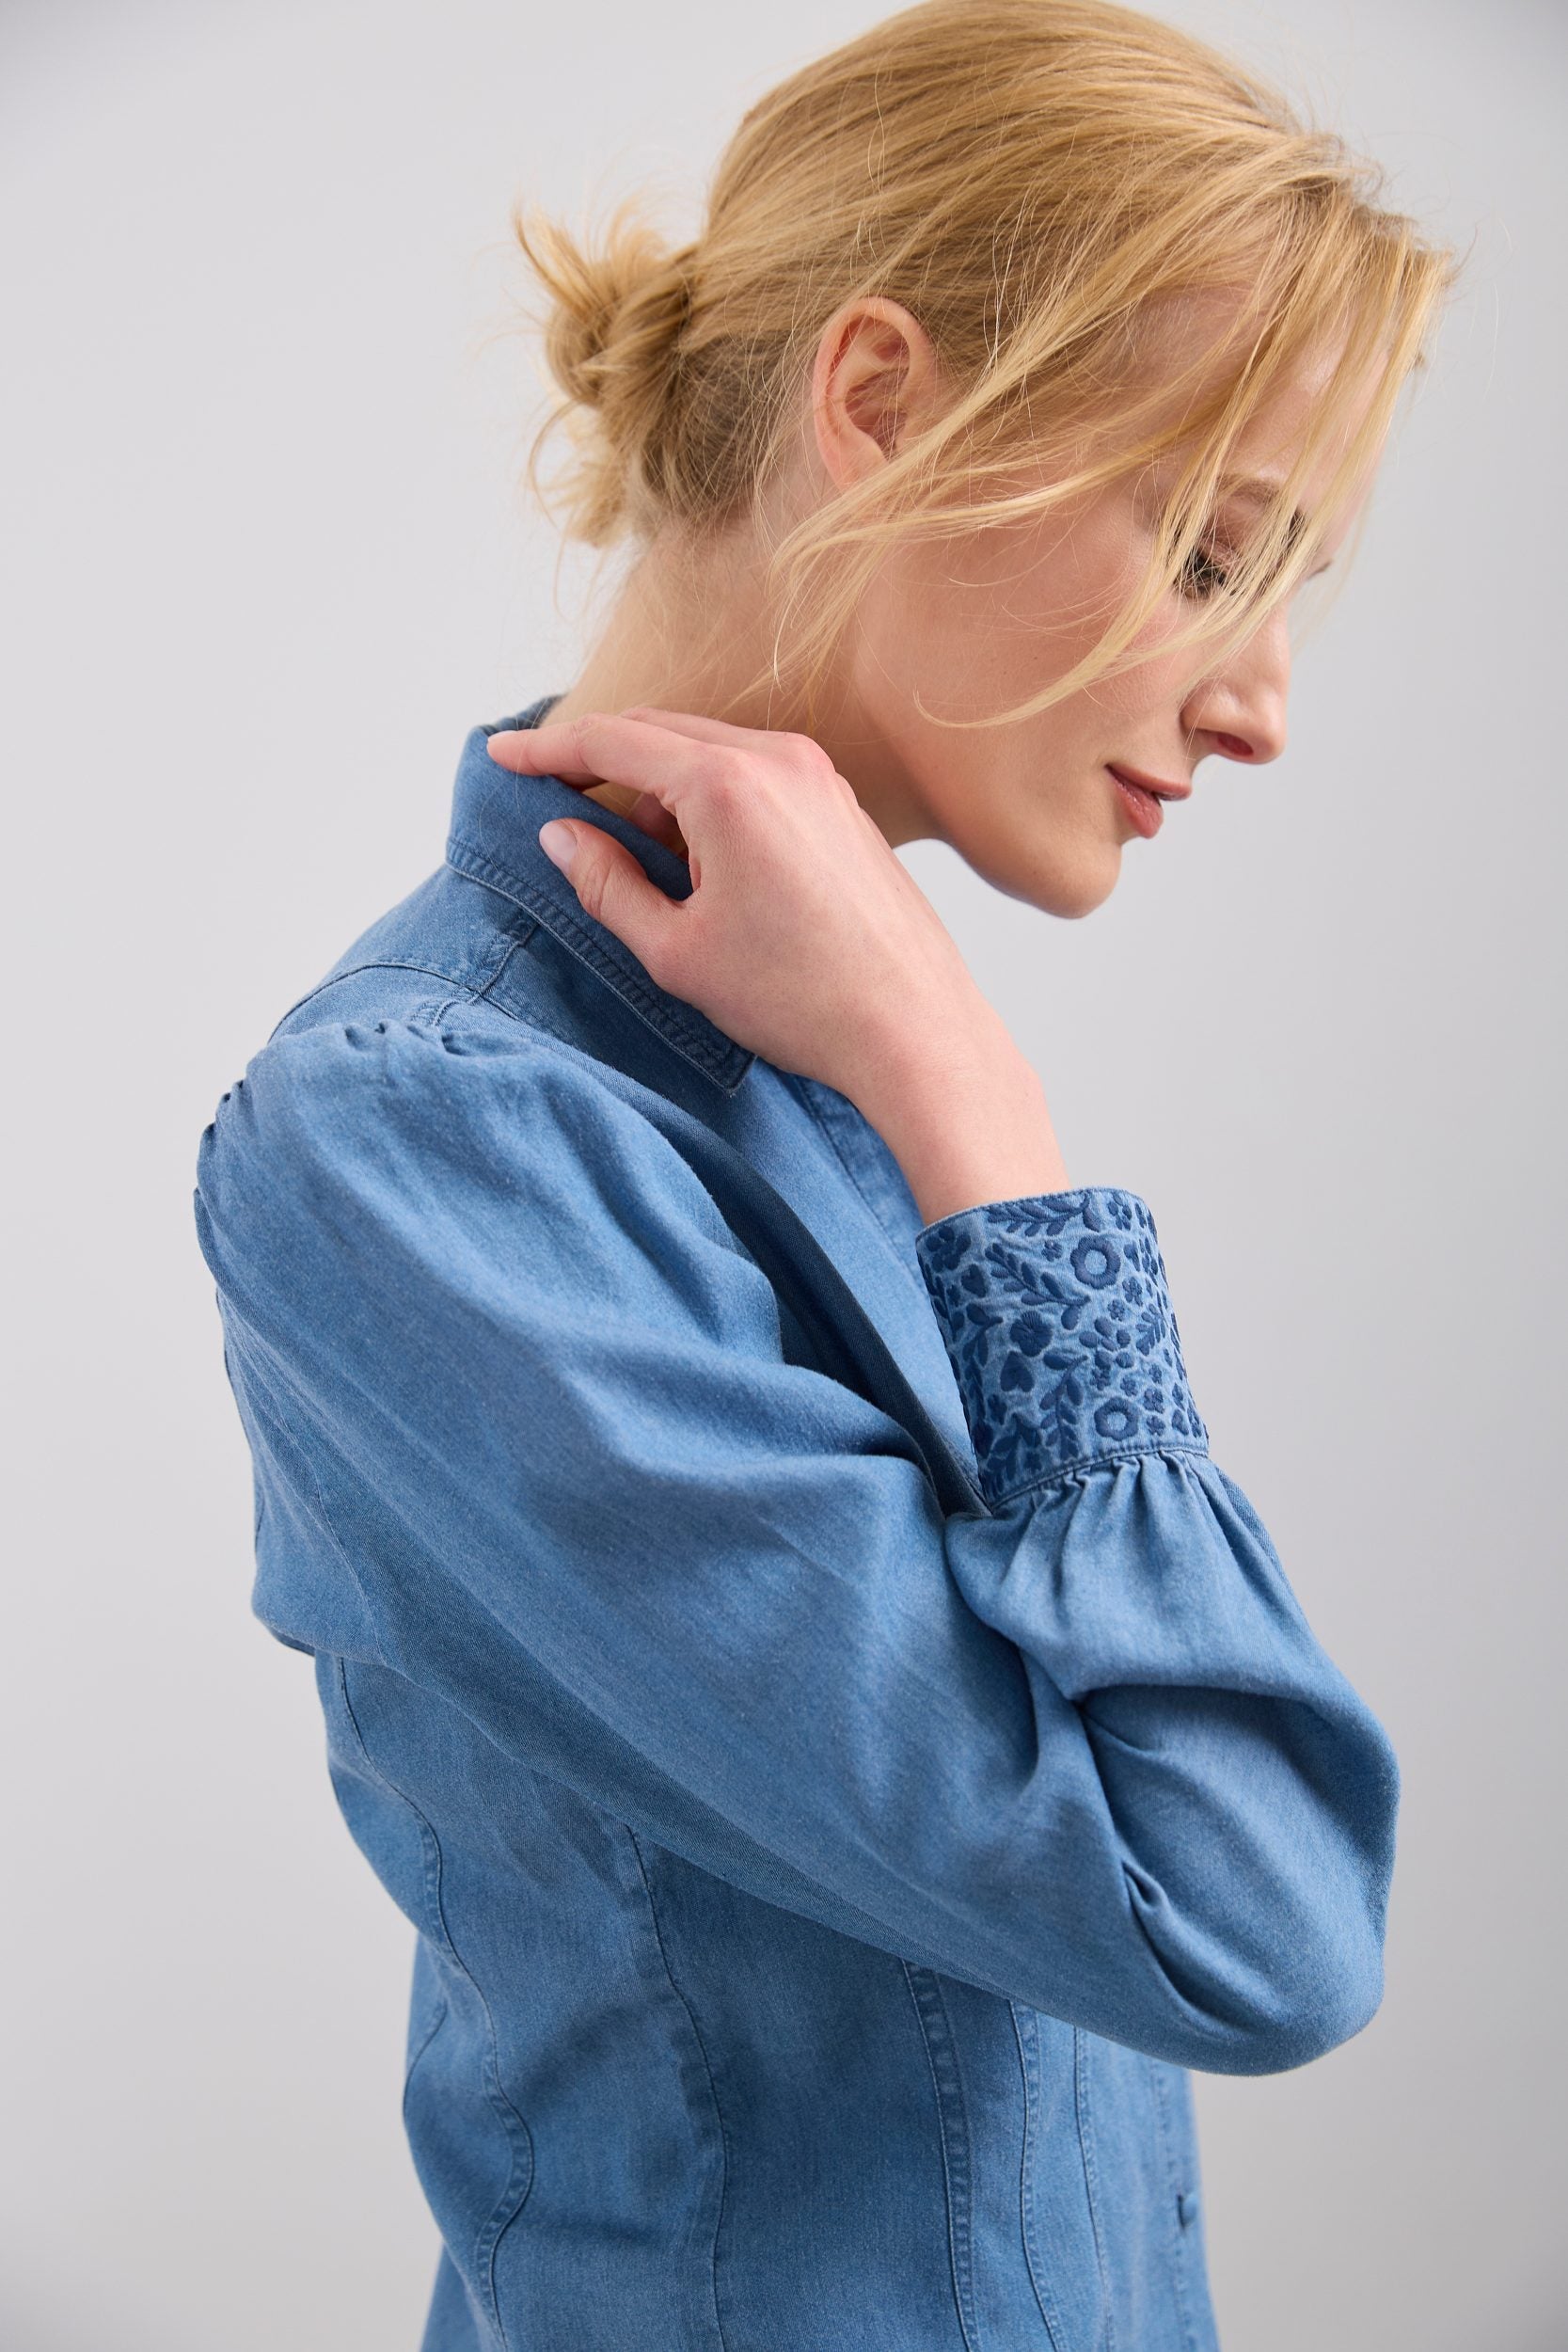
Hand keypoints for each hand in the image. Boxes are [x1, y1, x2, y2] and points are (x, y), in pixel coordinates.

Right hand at [485, 706, 1009, 1115]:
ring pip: (707, 751)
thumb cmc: (804, 999)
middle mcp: (778, 761)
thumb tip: (562, 837)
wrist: (913, 1028)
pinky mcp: (839, 803)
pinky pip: (751, 775)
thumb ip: (607, 885)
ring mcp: (817, 776)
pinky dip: (705, 798)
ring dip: (655, 785)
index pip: (613, 740)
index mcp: (728, 786)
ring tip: (627, 852)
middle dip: (597, 759)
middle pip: (659, 732)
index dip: (547, 748)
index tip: (502, 755)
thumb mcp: (677, 952)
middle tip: (548, 793)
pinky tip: (692, 858)